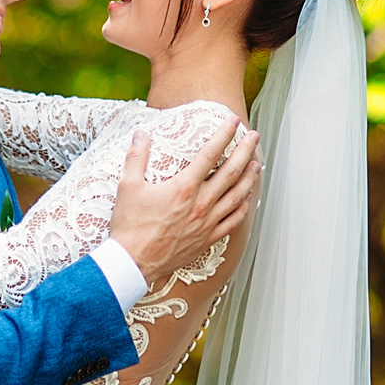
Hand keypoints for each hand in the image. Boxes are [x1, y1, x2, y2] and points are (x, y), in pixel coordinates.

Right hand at [106, 120, 257, 285]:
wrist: (133, 262)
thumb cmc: (129, 226)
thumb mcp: (127, 185)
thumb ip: (136, 156)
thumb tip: (141, 134)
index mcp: (184, 187)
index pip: (210, 153)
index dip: (224, 135)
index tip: (233, 122)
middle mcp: (201, 203)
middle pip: (231, 172)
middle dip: (245, 151)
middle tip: (254, 136)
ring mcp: (207, 222)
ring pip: (237, 196)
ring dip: (249, 178)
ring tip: (257, 164)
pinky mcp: (207, 239)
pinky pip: (233, 221)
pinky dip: (243, 208)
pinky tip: (246, 199)